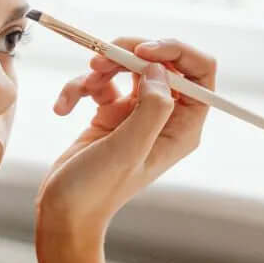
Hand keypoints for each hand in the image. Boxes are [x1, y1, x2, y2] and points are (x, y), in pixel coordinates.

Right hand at [34, 37, 216, 243]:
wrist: (64, 212)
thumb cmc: (97, 190)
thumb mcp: (127, 150)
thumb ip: (151, 108)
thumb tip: (159, 70)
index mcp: (182, 127)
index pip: (199, 72)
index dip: (175, 51)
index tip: (142, 50)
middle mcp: (165, 117)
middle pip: (160, 62)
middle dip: (129, 54)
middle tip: (101, 58)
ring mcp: (137, 114)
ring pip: (126, 67)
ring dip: (100, 70)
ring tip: (81, 87)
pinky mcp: (110, 113)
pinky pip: (99, 84)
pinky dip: (79, 88)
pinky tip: (64, 108)